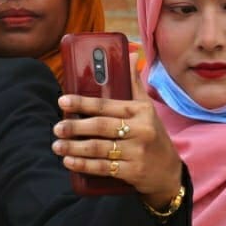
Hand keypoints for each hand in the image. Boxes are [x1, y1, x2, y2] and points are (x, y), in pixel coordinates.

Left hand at [53, 59, 183, 207]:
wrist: (168, 171)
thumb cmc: (152, 135)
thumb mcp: (147, 109)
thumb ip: (134, 84)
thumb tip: (130, 54)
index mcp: (140, 111)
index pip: (106, 105)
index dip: (82, 103)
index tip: (62, 101)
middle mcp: (140, 130)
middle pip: (100, 127)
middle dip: (75, 127)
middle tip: (57, 128)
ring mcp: (137, 152)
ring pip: (99, 148)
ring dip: (74, 147)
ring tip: (57, 145)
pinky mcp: (132, 171)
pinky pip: (103, 167)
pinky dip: (83, 165)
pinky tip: (69, 162)